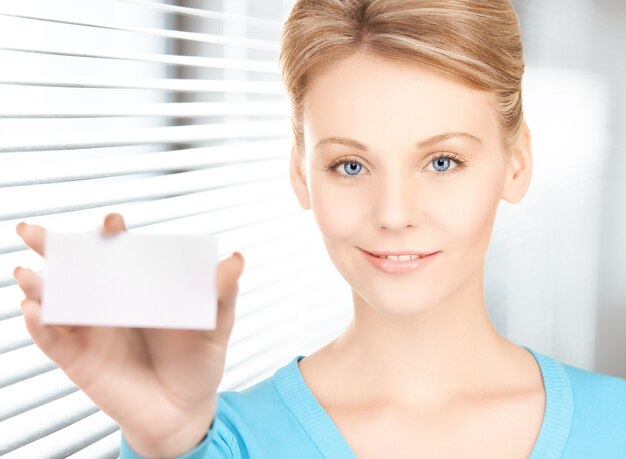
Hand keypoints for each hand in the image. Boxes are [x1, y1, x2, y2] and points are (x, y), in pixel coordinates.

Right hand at [13, 213, 244, 456]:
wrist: (185, 410)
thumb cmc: (197, 361)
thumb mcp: (215, 326)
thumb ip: (222, 294)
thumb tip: (236, 259)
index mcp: (140, 286)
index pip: (119, 251)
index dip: (111, 232)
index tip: (113, 223)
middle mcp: (110, 301)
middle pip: (76, 267)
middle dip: (54, 246)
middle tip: (36, 232)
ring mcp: (91, 328)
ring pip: (56, 299)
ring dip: (38, 285)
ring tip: (29, 274)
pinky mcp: (78, 358)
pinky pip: (52, 338)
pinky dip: (39, 324)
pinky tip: (33, 309)